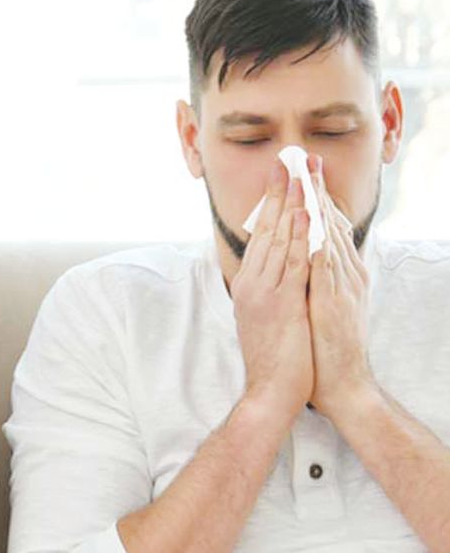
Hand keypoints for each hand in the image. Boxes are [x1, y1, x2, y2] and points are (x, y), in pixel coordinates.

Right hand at [231, 162, 313, 416]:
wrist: (270, 390)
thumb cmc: (274, 357)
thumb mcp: (265, 315)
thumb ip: (269, 287)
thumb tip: (278, 265)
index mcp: (248, 284)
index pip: (260, 236)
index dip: (270, 204)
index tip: (279, 178)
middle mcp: (252, 283)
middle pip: (265, 230)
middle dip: (277, 194)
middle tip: (285, 163)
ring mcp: (264, 292)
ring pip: (277, 240)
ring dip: (288, 205)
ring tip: (296, 177)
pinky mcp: (280, 303)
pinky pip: (291, 263)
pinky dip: (297, 236)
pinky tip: (303, 216)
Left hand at [306, 156, 375, 418]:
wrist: (341, 386)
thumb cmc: (324, 348)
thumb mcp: (318, 304)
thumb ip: (312, 279)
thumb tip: (297, 258)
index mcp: (340, 274)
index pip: (326, 228)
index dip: (314, 197)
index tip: (302, 171)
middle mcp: (345, 274)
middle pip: (329, 224)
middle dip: (316, 191)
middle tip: (305, 159)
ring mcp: (343, 287)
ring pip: (329, 237)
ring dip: (316, 206)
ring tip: (306, 176)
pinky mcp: (335, 302)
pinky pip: (325, 266)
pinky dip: (317, 241)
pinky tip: (309, 222)